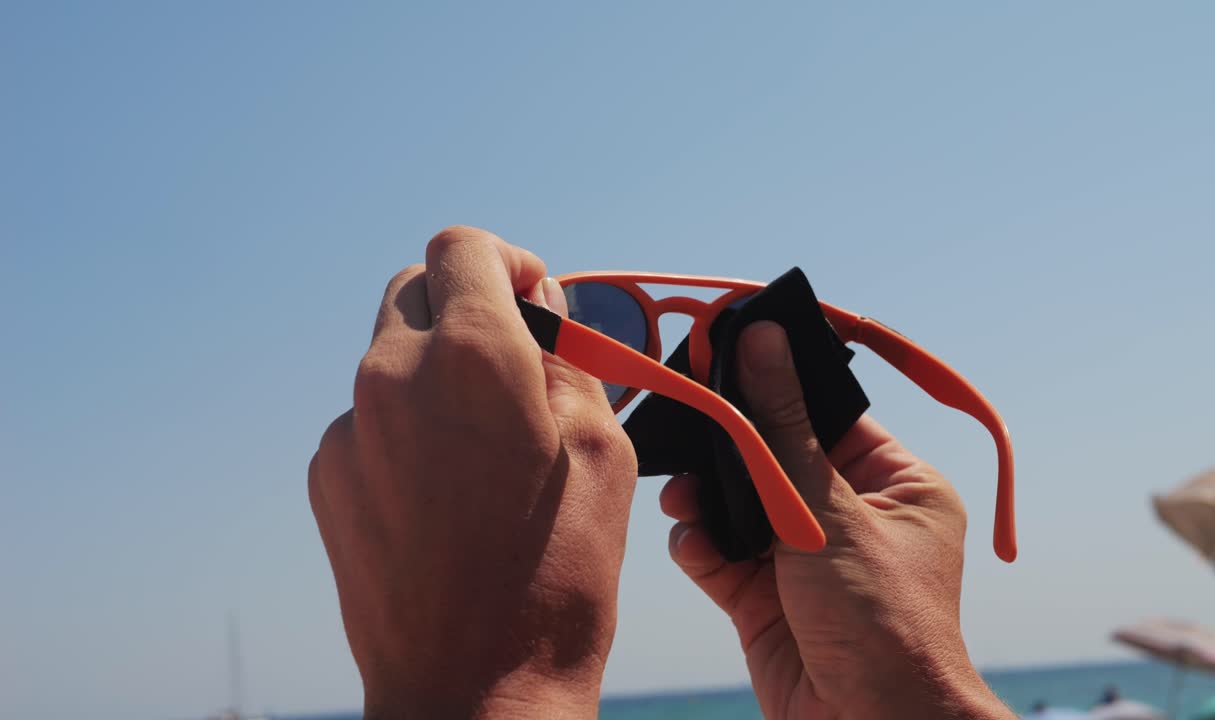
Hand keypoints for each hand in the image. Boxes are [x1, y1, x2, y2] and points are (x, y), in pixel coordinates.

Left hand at [309, 227, 637, 719]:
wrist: (475, 690)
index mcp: (472, 357)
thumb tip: (544, 312)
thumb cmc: (556, 576)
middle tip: (513, 361)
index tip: (533, 299)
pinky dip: (407, 426)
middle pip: (416, 286)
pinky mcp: (327, 476)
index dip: (507, 263)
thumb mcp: (603, 451)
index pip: (463, 245)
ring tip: (483, 445)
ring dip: (437, 369)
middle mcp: (393, 376)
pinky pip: (369, 417)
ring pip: (391, 354)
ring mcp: (350, 429)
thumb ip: (570, 358)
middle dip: (466, 304)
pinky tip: (445, 491)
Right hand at [660, 322, 1013, 719]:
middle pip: (774, 455)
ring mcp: (803, 558)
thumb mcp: (831, 512)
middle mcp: (850, 516)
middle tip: (689, 416)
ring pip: (739, 503)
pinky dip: (700, 545)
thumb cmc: (883, 623)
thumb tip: (762, 340)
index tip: (726, 349)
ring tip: (684, 496)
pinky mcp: (763, 599)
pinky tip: (695, 544)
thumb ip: (783, 429)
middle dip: (730, 445)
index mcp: (895, 486)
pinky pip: (720, 553)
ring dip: (706, 497)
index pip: (828, 412)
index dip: (776, 382)